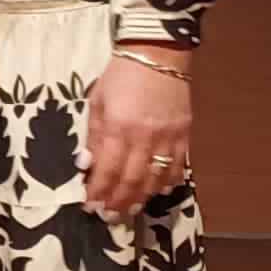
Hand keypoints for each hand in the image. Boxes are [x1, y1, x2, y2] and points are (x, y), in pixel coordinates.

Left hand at [84, 51, 194, 219]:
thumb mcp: (97, 102)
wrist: (158, 54)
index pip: (107, 170)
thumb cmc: (121, 76)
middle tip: (109, 217)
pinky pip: (178, 166)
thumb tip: (86, 166)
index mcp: (119, 127)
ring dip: (142, 198)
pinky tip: (157, 191)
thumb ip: (93, 136)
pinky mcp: (185, 134)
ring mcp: (169, 137)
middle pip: (132, 180)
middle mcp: (145, 137)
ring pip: (156, 178)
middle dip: (119, 202)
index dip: (99, 192)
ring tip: (129, 210)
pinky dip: (167, 182)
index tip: (90, 206)